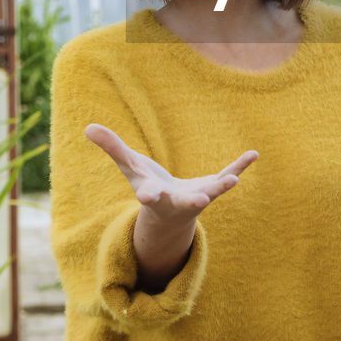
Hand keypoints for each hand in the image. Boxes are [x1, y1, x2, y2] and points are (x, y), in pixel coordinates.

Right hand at [84, 123, 257, 223]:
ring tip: (234, 181)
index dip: (149, 195)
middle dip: (191, 202)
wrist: (169, 212)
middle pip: (184, 203)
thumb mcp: (129, 168)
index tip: (148, 196)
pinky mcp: (212, 187)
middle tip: (200, 200)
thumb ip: (112, 148)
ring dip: (222, 186)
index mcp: (155, 196)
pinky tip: (253, 154)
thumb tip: (87, 128)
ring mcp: (198, 196)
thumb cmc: (147, 186)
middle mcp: (177, 200)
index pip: (149, 195)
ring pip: (211, 192)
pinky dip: (240, 166)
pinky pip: (227, 175)